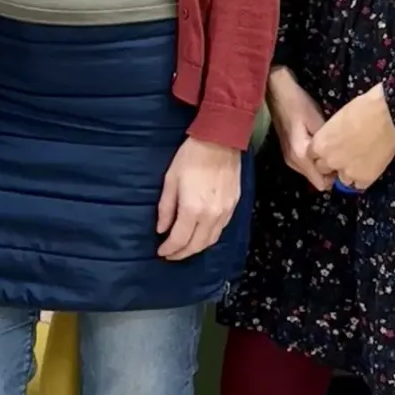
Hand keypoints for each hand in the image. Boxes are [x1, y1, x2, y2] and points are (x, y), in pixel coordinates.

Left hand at [157, 138, 241, 260]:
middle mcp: (211, 215)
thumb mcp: (171, 180)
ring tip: (185, 248)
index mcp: (193, 209)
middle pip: (197, 245)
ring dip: (197, 248)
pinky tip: (201, 234)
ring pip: (211, 240)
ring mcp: (225, 211)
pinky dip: (209, 237)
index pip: (179, 239)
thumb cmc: (191, 157)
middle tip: (171, 255)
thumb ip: (166, 208)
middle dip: (182, 253)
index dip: (169, 249)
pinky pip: (221, 229)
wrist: (220, 140)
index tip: (160, 251)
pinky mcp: (234, 205)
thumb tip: (161, 229)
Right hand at [267, 66, 331, 191]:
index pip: (322, 184)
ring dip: (323, 166)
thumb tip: (340, 160)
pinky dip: (316, 160)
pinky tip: (323, 145)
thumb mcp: (317, 121)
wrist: (278, 93)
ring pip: (312, 173)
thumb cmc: (299, 105)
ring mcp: (289, 158)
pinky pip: (306, 164)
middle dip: (330, 172)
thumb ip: (327, 144)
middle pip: (317, 180)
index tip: (346, 163)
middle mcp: (293, 162)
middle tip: (342, 155)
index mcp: (301, 156)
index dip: (336, 177)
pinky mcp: (289, 152)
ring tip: (334, 149)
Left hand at [310, 84, 394, 192]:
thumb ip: (330, 135)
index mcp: (320, 144)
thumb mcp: (337, 119)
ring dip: (348, 172)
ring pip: (343, 179)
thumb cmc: (362, 109)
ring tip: (360, 160)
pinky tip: (370, 166)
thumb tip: (334, 140)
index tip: (330, 149)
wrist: (386, 117)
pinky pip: (359, 185)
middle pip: (324, 169)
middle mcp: (330, 161)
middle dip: (332, 164)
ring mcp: (347, 173)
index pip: (312, 155)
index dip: (322, 152)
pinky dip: (363, 178)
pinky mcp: (364, 179)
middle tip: (345, 155)